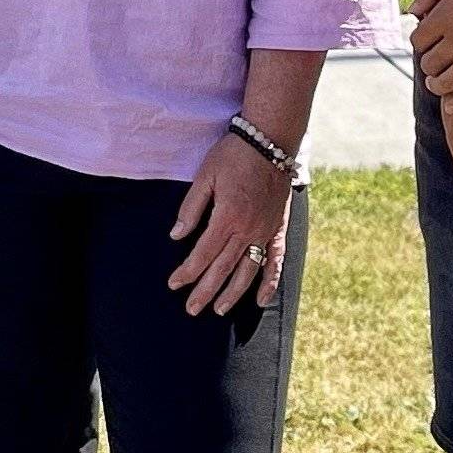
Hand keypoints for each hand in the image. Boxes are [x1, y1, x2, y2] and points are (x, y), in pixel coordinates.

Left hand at [169, 140, 293, 313]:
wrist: (269, 142)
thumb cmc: (233, 156)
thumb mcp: (204, 177)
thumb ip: (191, 208)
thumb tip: (176, 236)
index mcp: (226, 217)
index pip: (202, 254)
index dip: (187, 272)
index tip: (174, 285)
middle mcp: (247, 230)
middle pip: (223, 268)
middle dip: (205, 291)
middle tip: (191, 309)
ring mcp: (265, 232)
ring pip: (248, 271)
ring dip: (233, 293)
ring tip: (219, 310)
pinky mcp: (278, 229)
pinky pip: (275, 261)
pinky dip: (269, 282)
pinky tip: (261, 299)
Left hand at [413, 0, 452, 108]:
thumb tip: (412, 13)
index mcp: (446, 15)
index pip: (418, 42)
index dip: (420, 44)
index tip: (428, 45)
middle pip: (431, 64)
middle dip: (429, 65)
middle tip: (434, 66)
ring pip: (450, 81)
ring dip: (439, 86)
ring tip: (438, 85)